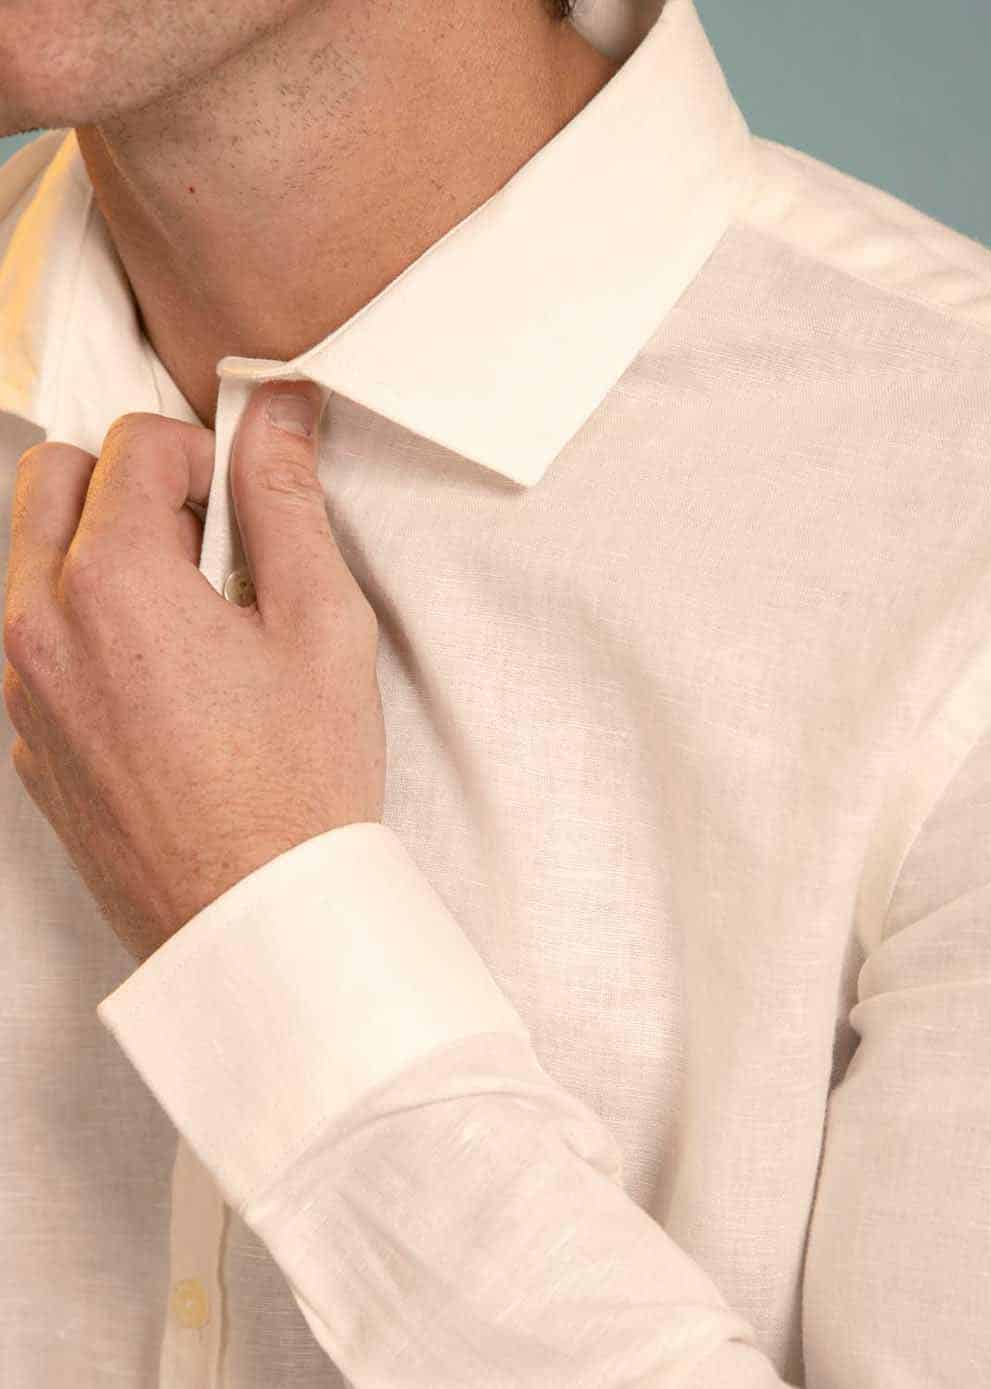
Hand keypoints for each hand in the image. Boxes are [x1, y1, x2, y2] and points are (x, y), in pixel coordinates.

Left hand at [2, 380, 385, 963]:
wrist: (256, 922)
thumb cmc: (298, 786)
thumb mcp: (321, 626)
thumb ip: (286, 503)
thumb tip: (278, 413)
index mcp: (112, 584)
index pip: (133, 442)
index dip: (205, 455)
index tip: (245, 509)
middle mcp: (40, 627)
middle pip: (52, 477)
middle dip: (130, 482)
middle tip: (208, 545)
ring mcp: (20, 693)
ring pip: (33, 558)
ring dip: (102, 550)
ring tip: (189, 617)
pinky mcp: (26, 744)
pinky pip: (32, 639)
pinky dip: (85, 625)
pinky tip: (163, 684)